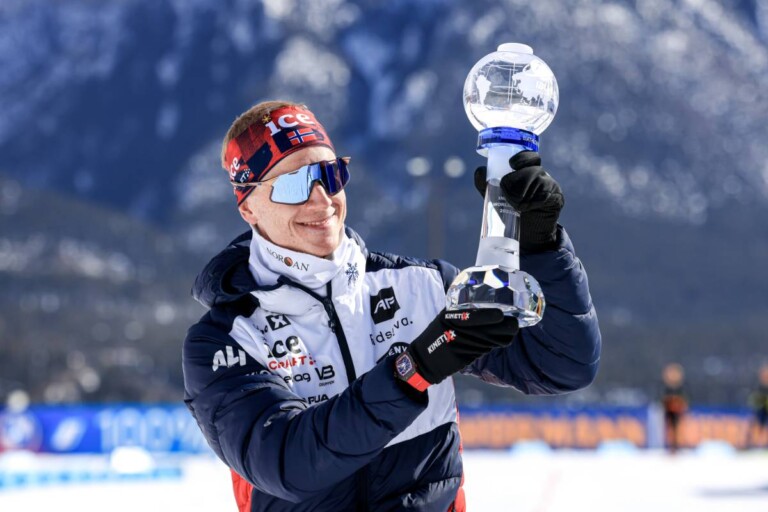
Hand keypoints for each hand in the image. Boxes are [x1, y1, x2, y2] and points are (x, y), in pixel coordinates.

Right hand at [394, 309, 517, 390]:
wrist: (425, 359)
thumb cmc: (435, 334)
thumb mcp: (444, 317)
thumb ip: (461, 310)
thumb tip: (485, 303)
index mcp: (452, 317)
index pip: (476, 317)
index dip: (493, 316)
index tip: (502, 313)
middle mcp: (460, 332)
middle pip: (491, 330)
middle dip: (507, 327)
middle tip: (515, 321)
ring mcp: (466, 346)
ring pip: (494, 341)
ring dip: (506, 335)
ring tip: (512, 328)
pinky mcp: (470, 356)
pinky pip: (488, 348)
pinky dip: (497, 343)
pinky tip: (501, 338)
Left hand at [473, 151, 563, 251]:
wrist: (526, 237)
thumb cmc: (511, 215)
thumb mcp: (495, 199)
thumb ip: (487, 185)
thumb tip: (479, 171)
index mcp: (527, 172)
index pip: (529, 157)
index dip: (522, 157)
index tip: (512, 164)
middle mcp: (541, 176)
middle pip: (533, 167)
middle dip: (518, 177)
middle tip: (506, 188)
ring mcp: (551, 186)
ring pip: (538, 179)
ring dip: (522, 192)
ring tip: (516, 205)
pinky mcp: (557, 199)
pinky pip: (545, 194)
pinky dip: (533, 201)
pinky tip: (527, 208)